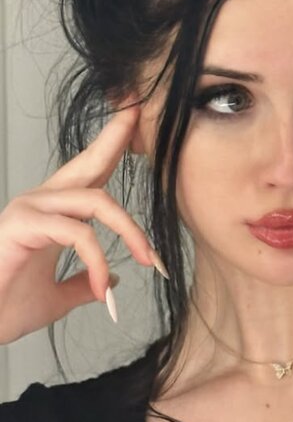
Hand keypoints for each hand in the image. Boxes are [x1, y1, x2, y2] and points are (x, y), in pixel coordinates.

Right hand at [0, 106, 156, 344]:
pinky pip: (77, 233)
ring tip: (148, 261)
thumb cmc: (5, 308)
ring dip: (130, 231)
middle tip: (139, 114)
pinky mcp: (22, 224)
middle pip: (88, 164)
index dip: (111, 149)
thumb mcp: (57, 298)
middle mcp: (39, 203)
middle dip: (117, 139)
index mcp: (50, 213)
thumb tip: (113, 279)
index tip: (136, 125)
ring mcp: (29, 209)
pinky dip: (97, 261)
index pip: (88, 175)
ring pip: (96, 201)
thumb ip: (83, 284)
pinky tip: (103, 289)